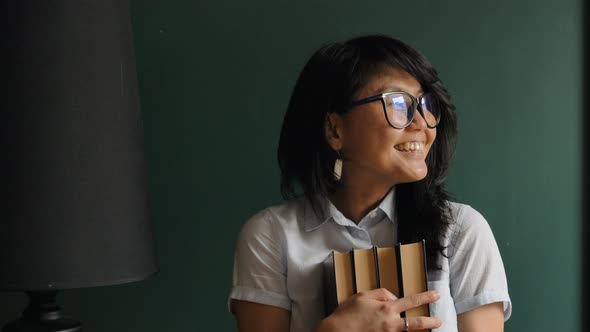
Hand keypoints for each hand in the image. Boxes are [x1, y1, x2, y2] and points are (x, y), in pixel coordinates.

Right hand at [316, 288, 441, 331]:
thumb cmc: (347, 313)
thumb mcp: (362, 296)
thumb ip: (380, 294)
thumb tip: (393, 297)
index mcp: (386, 308)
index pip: (411, 301)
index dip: (425, 297)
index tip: (436, 295)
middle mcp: (390, 323)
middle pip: (416, 323)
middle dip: (430, 321)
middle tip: (439, 321)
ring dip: (419, 331)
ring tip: (428, 328)